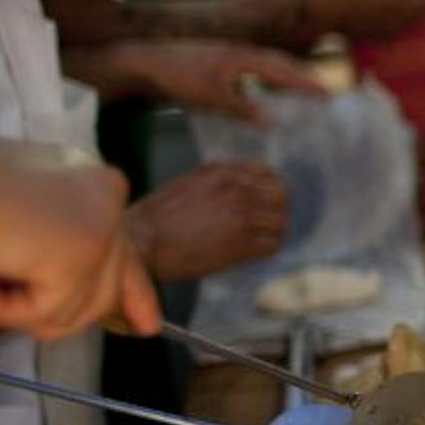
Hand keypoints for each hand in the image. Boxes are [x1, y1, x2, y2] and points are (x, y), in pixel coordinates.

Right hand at [0, 138, 161, 339]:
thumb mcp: (8, 228)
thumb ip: (49, 255)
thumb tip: (80, 303)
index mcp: (85, 179)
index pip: (120, 244)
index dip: (131, 287)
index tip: (144, 324)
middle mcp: (103, 194)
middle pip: (114, 278)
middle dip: (102, 313)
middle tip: (135, 331)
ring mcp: (99, 222)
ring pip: (78, 307)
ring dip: (18, 308)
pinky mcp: (84, 251)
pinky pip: (45, 313)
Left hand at [120, 40, 325, 122]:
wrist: (144, 61)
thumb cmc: (178, 78)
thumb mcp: (213, 98)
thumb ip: (244, 109)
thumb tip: (275, 121)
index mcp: (244, 57)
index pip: (285, 71)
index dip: (308, 83)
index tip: (329, 94)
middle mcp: (241, 51)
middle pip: (281, 64)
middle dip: (304, 77)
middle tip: (325, 93)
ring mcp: (230, 54)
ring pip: (268, 65)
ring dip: (287, 77)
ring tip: (303, 91)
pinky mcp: (219, 61)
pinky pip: (255, 69)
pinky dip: (268, 79)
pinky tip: (266, 92)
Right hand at [126, 163, 290, 283]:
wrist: (142, 242)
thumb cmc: (158, 216)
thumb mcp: (190, 182)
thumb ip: (220, 179)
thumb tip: (248, 181)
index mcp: (224, 172)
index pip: (268, 174)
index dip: (268, 189)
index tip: (262, 202)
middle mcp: (237, 190)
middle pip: (282, 195)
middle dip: (276, 209)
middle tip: (265, 222)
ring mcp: (242, 217)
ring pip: (281, 222)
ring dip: (272, 232)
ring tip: (257, 240)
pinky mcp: (242, 244)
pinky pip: (272, 246)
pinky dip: (265, 250)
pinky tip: (251, 252)